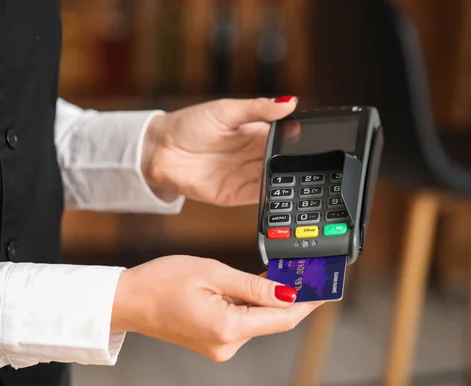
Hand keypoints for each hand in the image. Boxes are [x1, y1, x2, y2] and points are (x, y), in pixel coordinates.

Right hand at [110, 255, 321, 361]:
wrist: (128, 300)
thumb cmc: (161, 282)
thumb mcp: (212, 272)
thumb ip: (253, 286)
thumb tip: (287, 293)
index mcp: (228, 328)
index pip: (283, 318)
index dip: (309, 302)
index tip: (326, 288)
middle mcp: (227, 345)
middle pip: (273, 321)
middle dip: (289, 296)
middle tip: (301, 270)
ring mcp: (220, 347)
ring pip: (258, 321)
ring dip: (268, 299)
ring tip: (270, 273)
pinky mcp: (214, 342)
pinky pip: (243, 323)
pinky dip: (250, 305)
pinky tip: (248, 288)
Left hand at [144, 96, 298, 205]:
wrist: (160, 150)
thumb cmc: (189, 125)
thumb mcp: (226, 110)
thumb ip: (258, 109)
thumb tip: (288, 102)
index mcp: (255, 134)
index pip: (284, 138)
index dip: (297, 139)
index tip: (309, 138)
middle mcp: (253, 157)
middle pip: (283, 162)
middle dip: (295, 162)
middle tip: (308, 160)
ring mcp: (245, 177)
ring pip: (274, 181)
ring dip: (285, 180)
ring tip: (296, 176)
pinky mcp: (235, 195)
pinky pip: (258, 198)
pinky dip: (270, 196)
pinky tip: (278, 189)